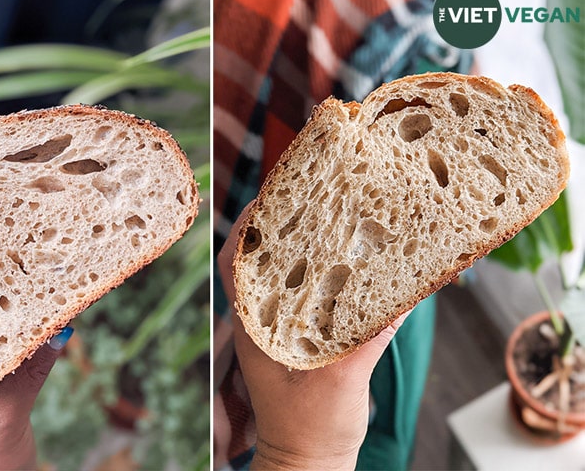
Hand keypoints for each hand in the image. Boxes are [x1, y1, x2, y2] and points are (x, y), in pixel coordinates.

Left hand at [218, 202, 407, 470]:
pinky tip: (352, 266)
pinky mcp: (304, 341)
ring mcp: (283, 331)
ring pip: (286, 276)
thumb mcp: (340, 383)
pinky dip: (325, 278)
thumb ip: (365, 340)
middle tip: (311, 195)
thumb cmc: (310, 430)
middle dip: (281, 225)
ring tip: (332, 219)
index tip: (270, 194)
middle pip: (264, 259)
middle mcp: (266, 322)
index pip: (238, 263)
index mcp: (258, 327)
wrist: (308, 463)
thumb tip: (398, 299)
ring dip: (302, 248)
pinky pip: (310, 298)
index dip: (249, 225)